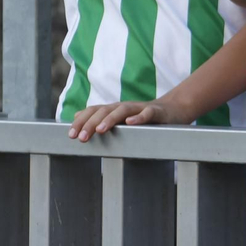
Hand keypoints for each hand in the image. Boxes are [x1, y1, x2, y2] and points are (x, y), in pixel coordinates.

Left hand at [67, 97, 190, 141]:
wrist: (174, 110)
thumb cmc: (145, 117)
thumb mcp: (121, 118)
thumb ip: (100, 117)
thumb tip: (76, 117)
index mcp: (115, 109)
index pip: (94, 112)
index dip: (81, 122)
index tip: (70, 136)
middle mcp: (125, 107)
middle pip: (105, 111)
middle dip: (91, 124)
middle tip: (81, 138)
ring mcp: (141, 108)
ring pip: (123, 110)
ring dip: (110, 119)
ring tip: (100, 130)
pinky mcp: (157, 112)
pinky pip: (148, 113)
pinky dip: (139, 117)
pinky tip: (131, 123)